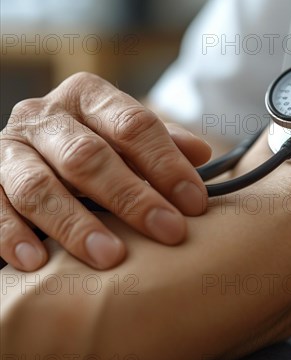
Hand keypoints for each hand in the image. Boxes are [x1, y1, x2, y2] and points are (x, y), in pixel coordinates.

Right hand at [0, 72, 211, 271]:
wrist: (35, 146)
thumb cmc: (97, 144)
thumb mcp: (127, 135)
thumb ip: (162, 143)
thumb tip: (202, 154)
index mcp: (89, 96)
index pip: (134, 125)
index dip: (167, 165)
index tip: (195, 203)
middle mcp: (45, 116)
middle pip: (88, 156)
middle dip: (132, 198)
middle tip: (168, 231)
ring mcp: (9, 148)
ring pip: (39, 186)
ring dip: (76, 225)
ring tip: (110, 257)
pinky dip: (12, 236)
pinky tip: (37, 263)